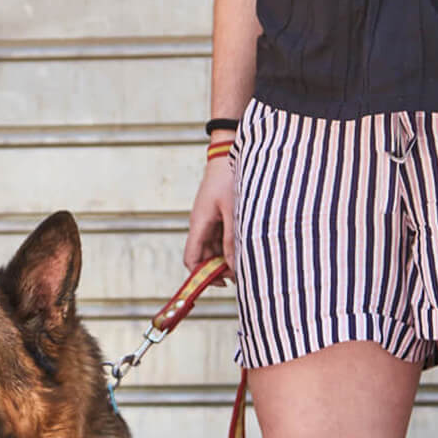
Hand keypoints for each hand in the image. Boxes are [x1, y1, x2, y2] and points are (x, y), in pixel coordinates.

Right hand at [184, 156, 234, 274]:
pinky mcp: (217, 215)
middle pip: (203, 257)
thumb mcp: (233, 212)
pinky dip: (229, 245)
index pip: (191, 259)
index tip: (221, 283)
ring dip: (225, 257)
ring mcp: (208, 220)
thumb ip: (232, 240)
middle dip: (218, 269)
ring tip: (246, 262)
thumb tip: (233, 267)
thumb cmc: (229, 179)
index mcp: (199, 224)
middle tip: (241, 274)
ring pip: (212, 248)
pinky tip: (244, 247)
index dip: (201, 276)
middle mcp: (200, 225)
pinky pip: (219, 237)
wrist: (228, 154)